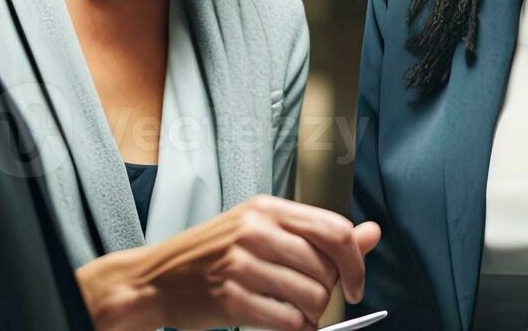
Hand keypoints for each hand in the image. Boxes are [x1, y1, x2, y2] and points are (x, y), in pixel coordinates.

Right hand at [76, 194, 382, 330]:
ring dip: (313, 317)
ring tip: (297, 317)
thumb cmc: (210, 256)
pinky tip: (285, 327)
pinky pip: (287, 321)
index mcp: (267, 208)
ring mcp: (241, 263)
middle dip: (328, 296)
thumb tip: (373, 233)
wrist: (155, 279)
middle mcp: (255, 229)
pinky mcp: (230, 298)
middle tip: (311, 303)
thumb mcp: (262, 230)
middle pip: (326, 270)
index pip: (335, 231)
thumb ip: (318, 234)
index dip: (356, 263)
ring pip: (311, 298)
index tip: (355, 286)